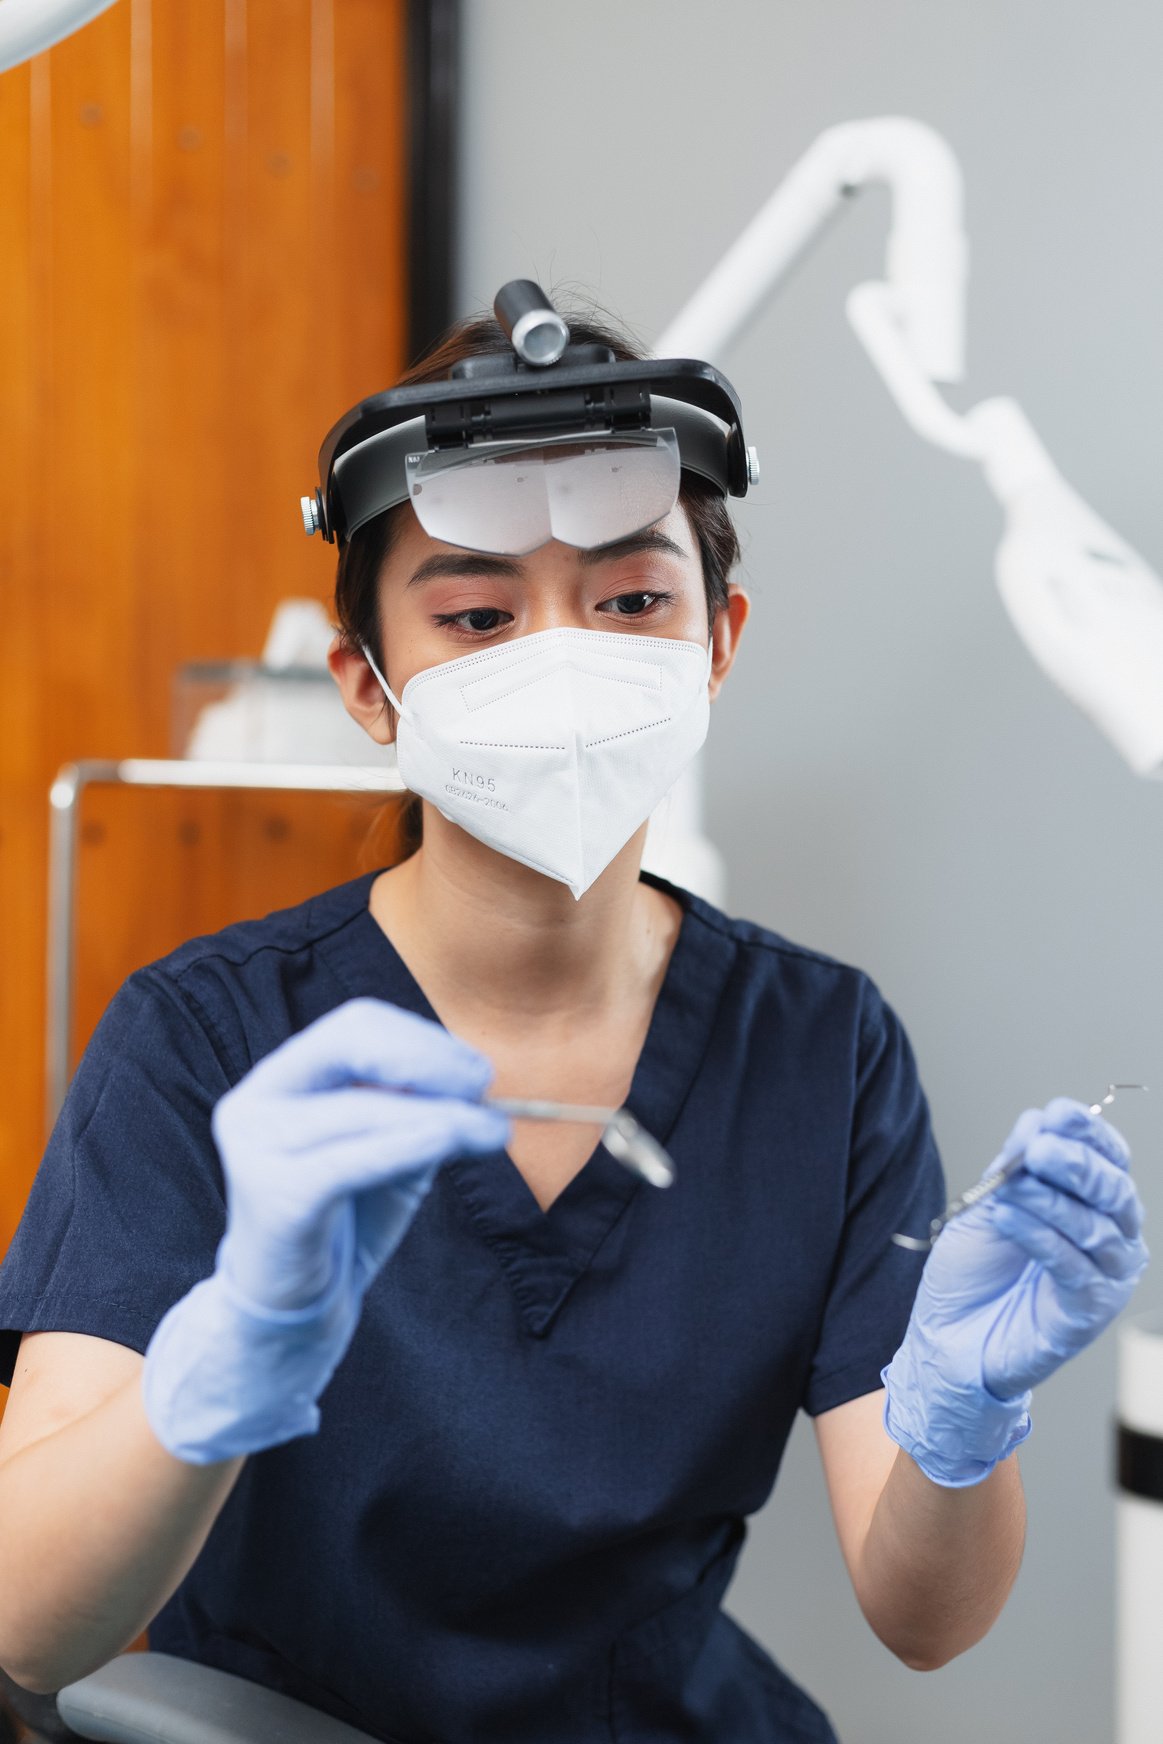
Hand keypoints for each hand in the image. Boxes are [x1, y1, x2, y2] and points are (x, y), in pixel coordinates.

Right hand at [213, 997, 508, 1310]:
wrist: (296, 1308)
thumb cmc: (346, 1218)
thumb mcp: (390, 1148)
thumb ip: (420, 1109)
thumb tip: (475, 1082)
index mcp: (282, 1077)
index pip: (356, 1024)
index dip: (422, 1038)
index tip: (477, 1070)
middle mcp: (256, 1100)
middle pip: (350, 1044)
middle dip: (427, 1060)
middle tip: (485, 1087)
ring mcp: (256, 1147)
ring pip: (363, 1108)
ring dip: (442, 1114)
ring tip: (494, 1131)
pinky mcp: (275, 1198)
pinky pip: (354, 1160)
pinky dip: (410, 1144)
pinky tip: (451, 1142)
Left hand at [883, 1098, 1147, 1486]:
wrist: (949, 1338)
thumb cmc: (973, 1273)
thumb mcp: (988, 1205)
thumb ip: (1016, 1167)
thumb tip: (1039, 1120)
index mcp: (1093, 1203)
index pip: (1107, 1159)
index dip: (1088, 1134)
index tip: (1060, 1113)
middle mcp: (1112, 1237)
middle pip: (1112, 1191)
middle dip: (1077, 1165)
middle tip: (1040, 1150)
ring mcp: (1105, 1276)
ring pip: (1094, 1228)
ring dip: (1049, 1202)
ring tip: (1011, 1188)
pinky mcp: (1089, 1311)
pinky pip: (1072, 1266)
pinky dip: (1040, 1237)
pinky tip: (1007, 1218)